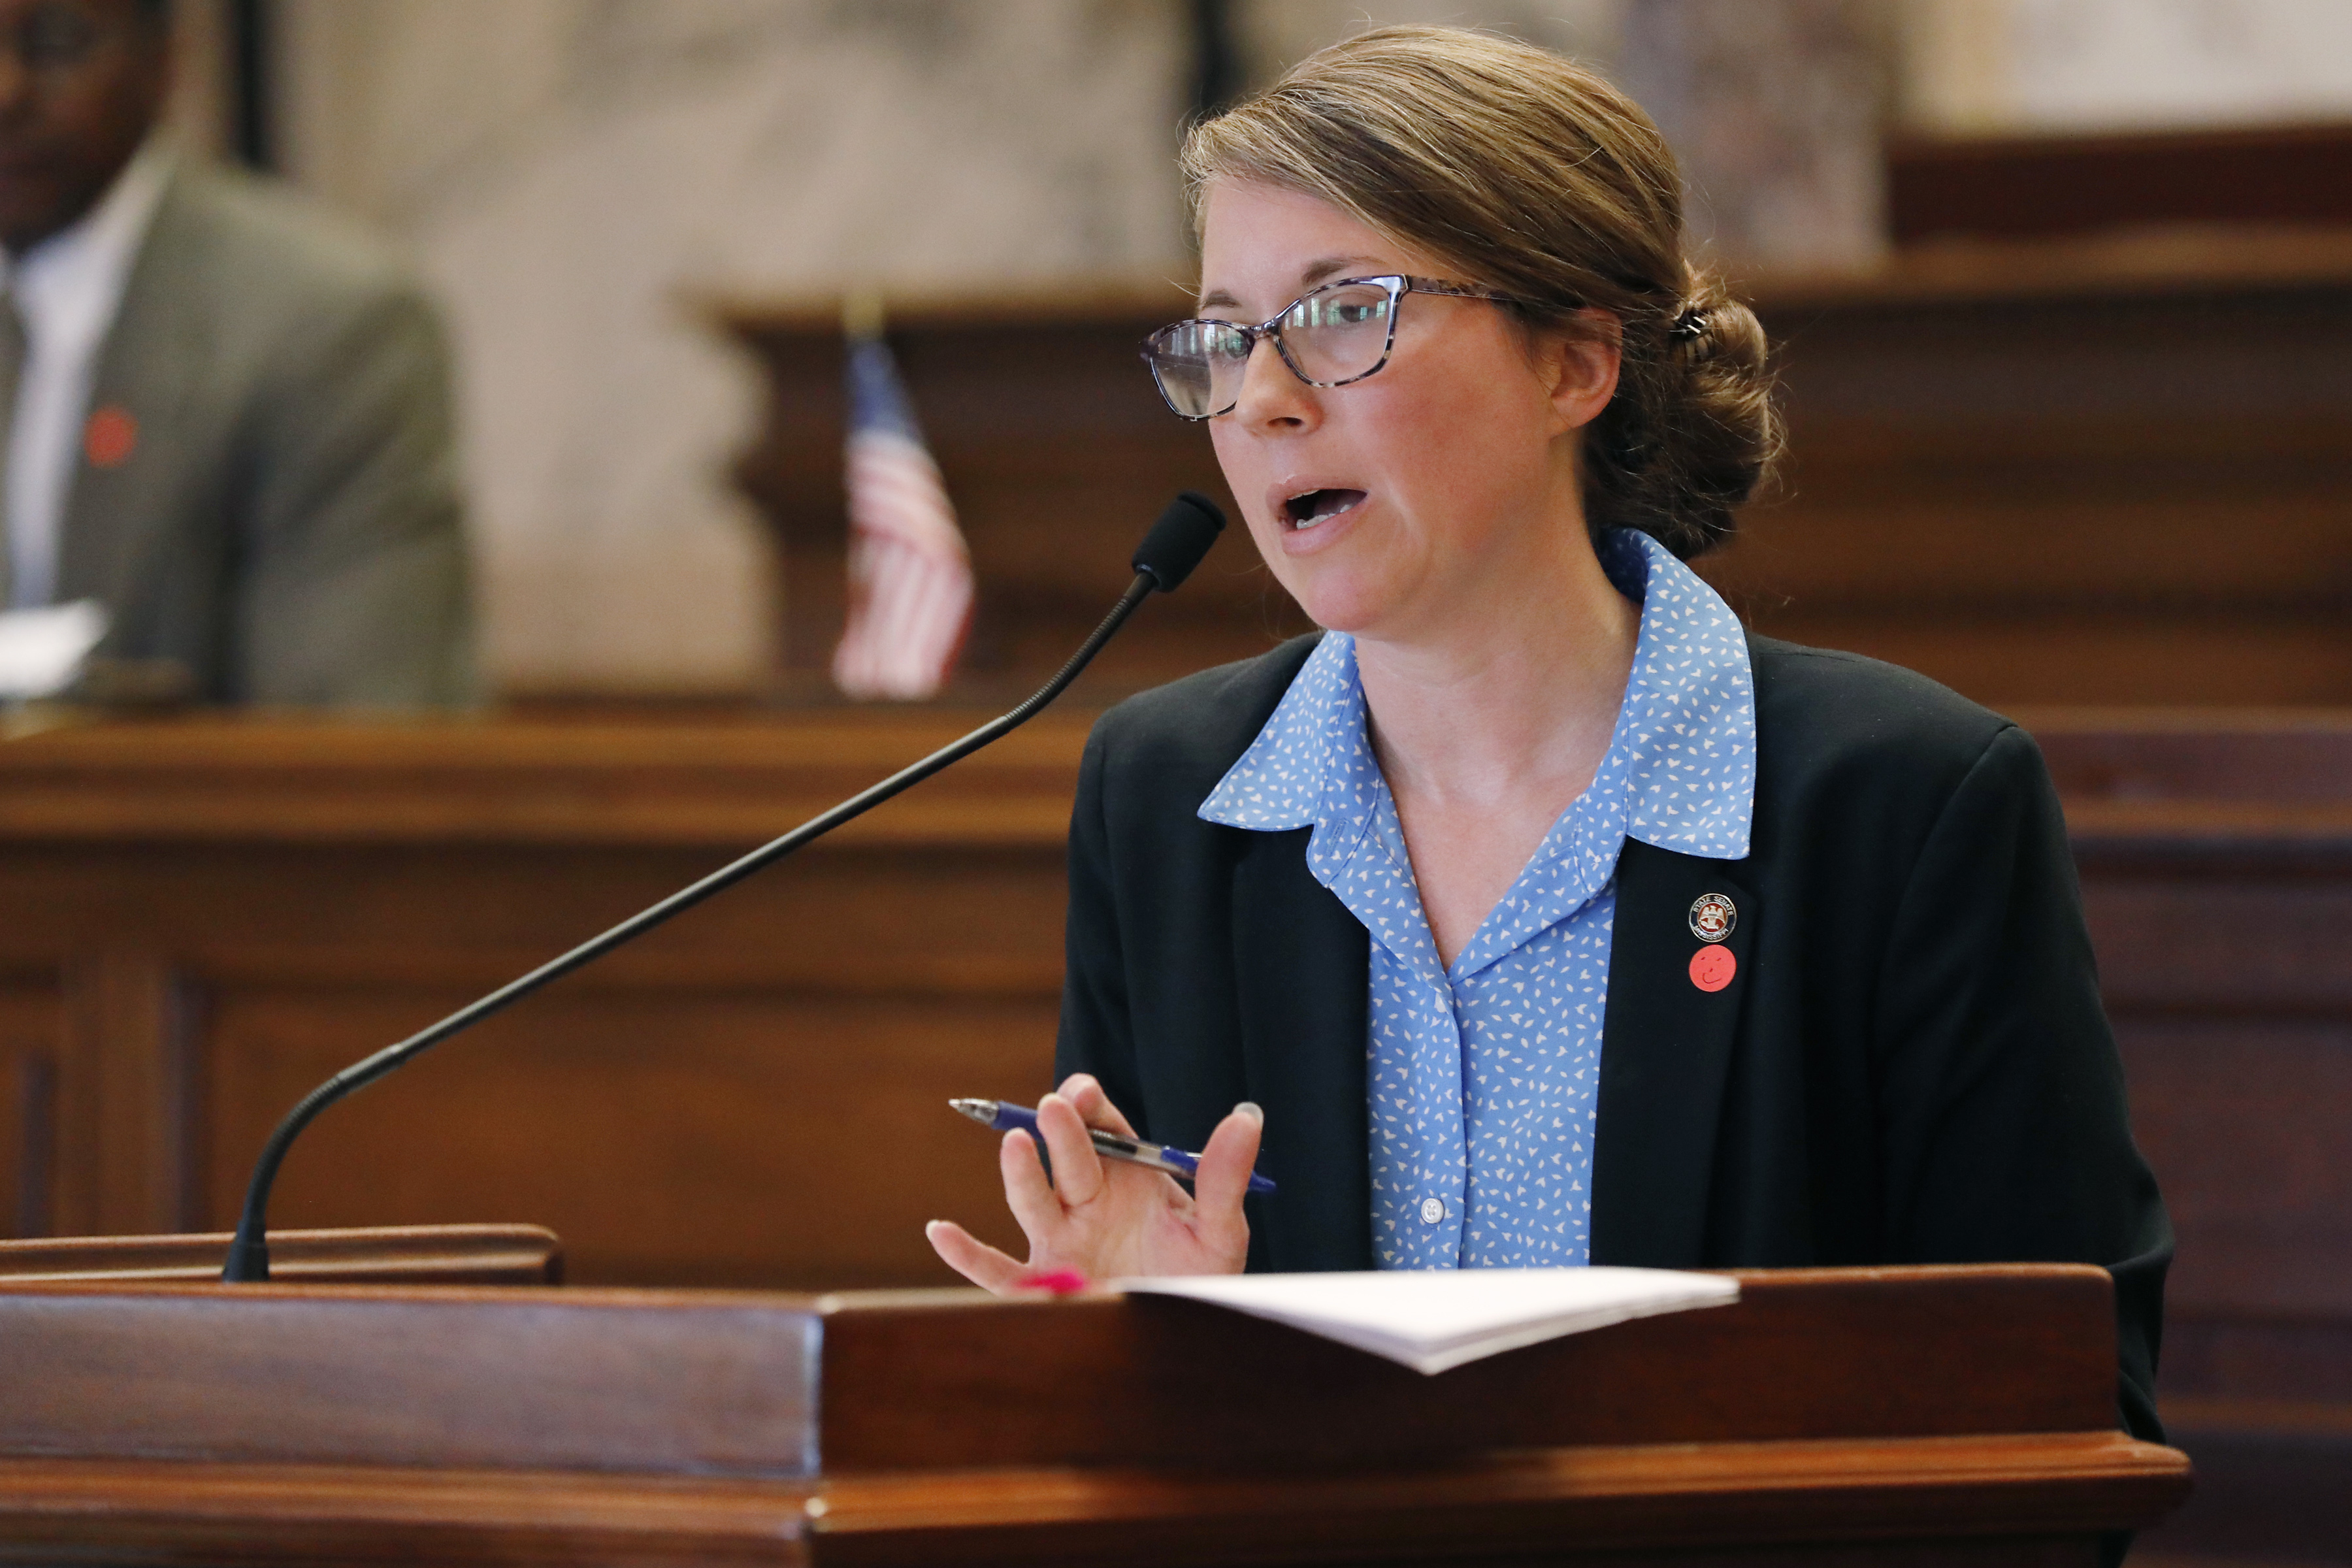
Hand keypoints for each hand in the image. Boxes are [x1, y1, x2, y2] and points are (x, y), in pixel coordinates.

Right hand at [926, 1073, 1260, 1292]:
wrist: (1187, 1338)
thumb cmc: (1200, 1278)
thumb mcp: (1220, 1230)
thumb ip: (1225, 1176)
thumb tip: (1246, 1117)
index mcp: (1127, 1176)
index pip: (1102, 1126)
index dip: (1089, 1106)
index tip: (1085, 1095)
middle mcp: (1087, 1201)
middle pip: (1068, 1157)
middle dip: (1061, 1132)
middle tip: (1058, 1109)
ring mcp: (1060, 1240)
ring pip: (1033, 1201)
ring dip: (1021, 1173)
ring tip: (1017, 1144)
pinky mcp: (1043, 1283)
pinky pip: (997, 1270)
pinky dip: (965, 1254)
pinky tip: (940, 1231)